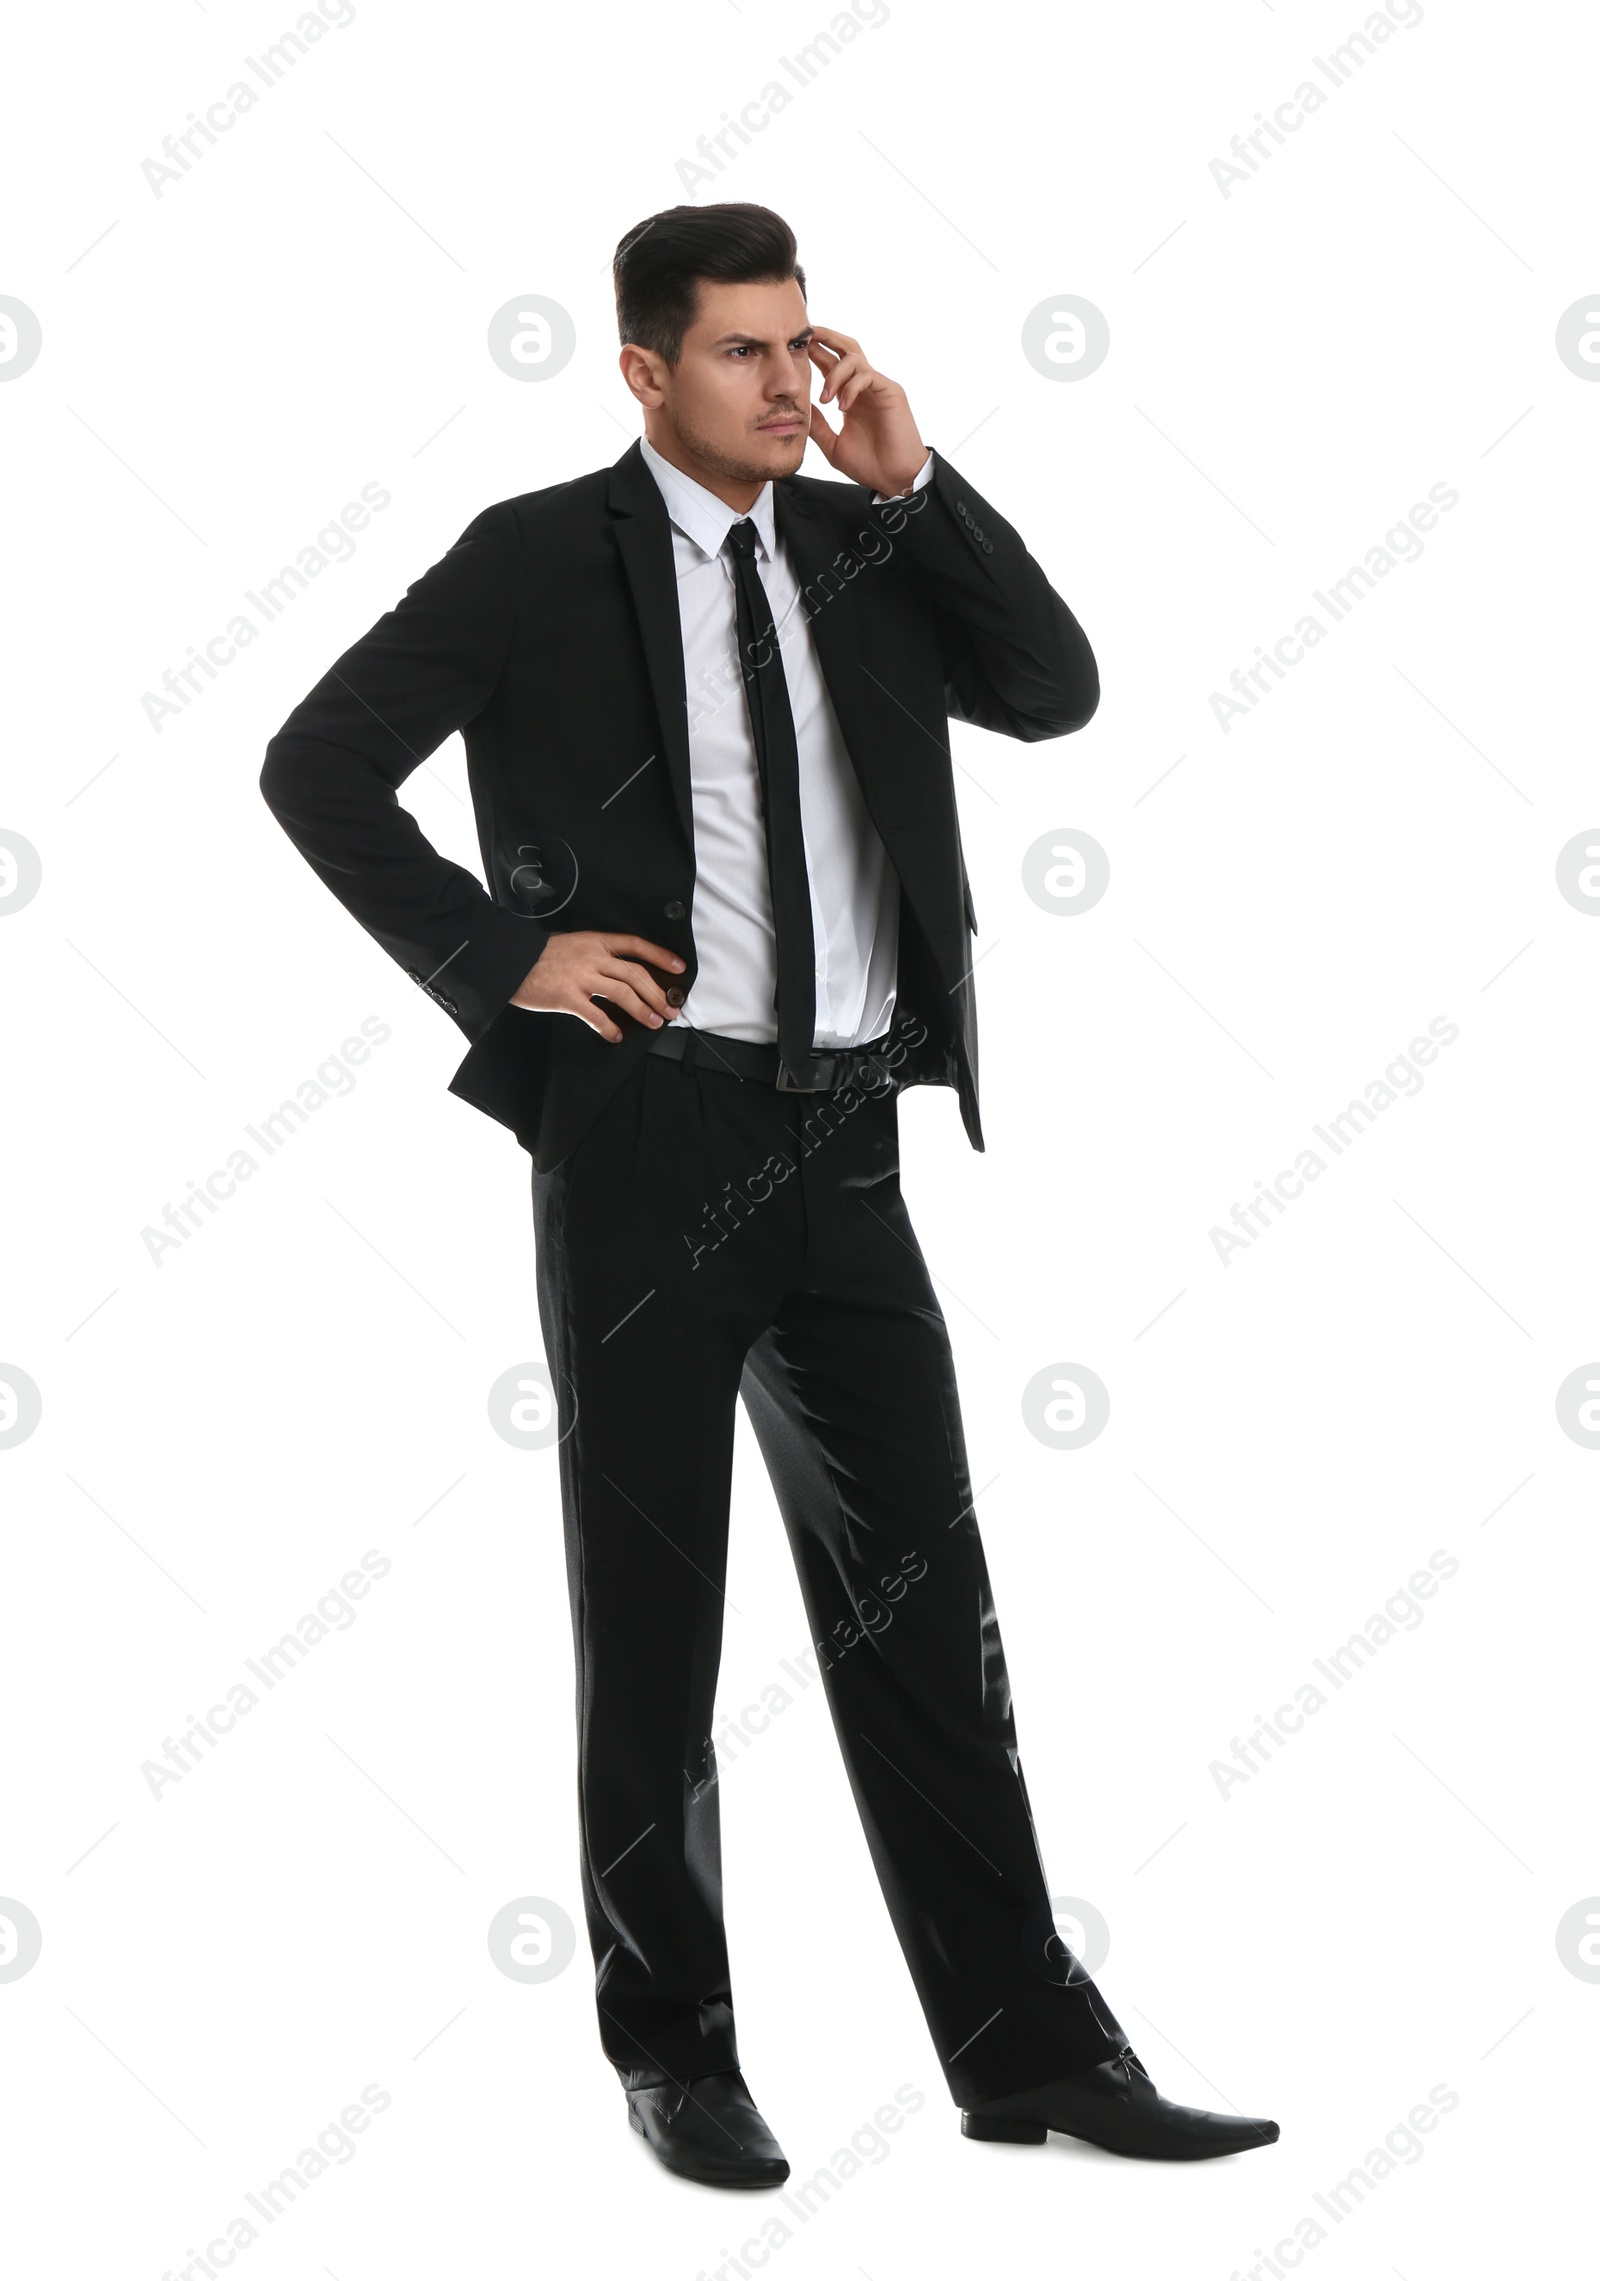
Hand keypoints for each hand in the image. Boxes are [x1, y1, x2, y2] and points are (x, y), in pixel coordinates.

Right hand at [511, 931, 685, 1043]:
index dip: (660, 955)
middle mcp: (592, 957)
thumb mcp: (571, 943)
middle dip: (657, 993)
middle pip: (635, 974)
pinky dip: (610, 1028)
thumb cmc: (539, 955)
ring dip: (642, 1010)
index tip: (678, 968)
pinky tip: (616, 1035)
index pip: (635, 945)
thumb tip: (618, 970)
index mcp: (595, 942)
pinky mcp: (567, 997)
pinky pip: (596, 1015)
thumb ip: (594, 953)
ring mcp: (580, 977)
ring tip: (654, 1022)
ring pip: (622, 994)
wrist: (509, 961)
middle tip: (670, 1009)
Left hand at [805, 327, 928, 497]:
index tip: (794, 347)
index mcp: (849, 395)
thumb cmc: (868, 464)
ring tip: (825, 398)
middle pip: (845, 347)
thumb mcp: (832, 444)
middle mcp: (864, 386)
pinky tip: (842, 407)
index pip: (830, 363)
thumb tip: (798, 407)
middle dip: (826, 337)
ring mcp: (878, 386)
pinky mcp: (890, 391)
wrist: (895, 478)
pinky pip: (867, 375)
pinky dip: (851, 388)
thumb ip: (818, 425)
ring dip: (835, 374)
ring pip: (854, 358)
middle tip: (807, 334)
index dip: (814, 351)